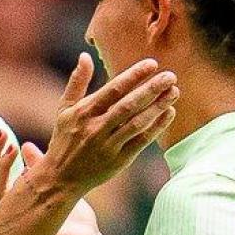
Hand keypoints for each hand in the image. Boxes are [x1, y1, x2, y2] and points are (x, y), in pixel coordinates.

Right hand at [0, 139, 100, 234]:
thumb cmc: (72, 213)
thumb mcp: (57, 180)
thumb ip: (39, 165)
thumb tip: (26, 144)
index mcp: (16, 194)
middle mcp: (11, 204)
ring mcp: (15, 214)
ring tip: (9, 144)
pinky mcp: (23, 222)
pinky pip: (8, 202)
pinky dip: (8, 179)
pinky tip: (20, 164)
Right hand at [33, 53, 177, 199]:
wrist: (60, 179)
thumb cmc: (64, 139)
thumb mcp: (64, 109)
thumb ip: (77, 82)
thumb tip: (85, 55)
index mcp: (83, 112)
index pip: (112, 90)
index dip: (133, 76)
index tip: (152, 64)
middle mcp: (96, 128)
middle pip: (128, 106)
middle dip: (151, 89)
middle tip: (170, 76)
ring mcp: (108, 146)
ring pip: (137, 124)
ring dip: (157, 107)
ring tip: (174, 92)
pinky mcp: (119, 161)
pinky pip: (141, 142)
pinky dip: (156, 127)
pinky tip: (168, 113)